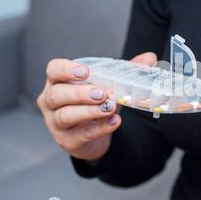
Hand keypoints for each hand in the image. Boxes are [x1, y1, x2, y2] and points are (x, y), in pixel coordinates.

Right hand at [37, 52, 157, 160]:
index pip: (53, 70)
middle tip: (102, 93)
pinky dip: (100, 128)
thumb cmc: (97, 102)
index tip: (85, 72)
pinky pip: (82, 134)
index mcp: (59, 81)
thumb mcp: (111, 83)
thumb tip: (149, 58)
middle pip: (57, 95)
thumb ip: (129, 69)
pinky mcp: (68, 141)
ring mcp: (56, 123)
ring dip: (89, 111)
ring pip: (66, 116)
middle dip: (80, 93)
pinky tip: (114, 121)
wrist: (96, 133)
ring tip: (109, 107)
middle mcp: (51, 102)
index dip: (66, 69)